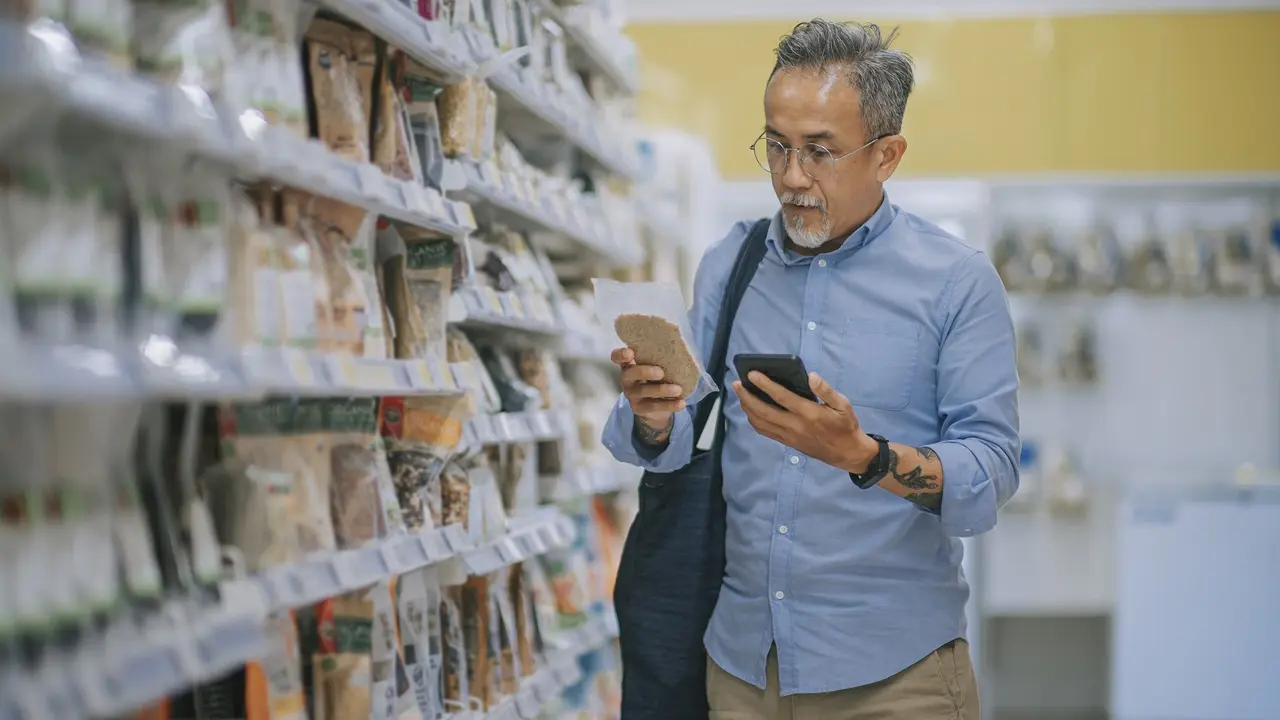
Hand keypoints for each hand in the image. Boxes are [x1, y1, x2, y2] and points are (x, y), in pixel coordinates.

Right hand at [611, 347, 686, 429]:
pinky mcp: (639, 409)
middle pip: (629, 374)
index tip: (630, 352)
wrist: (656, 409)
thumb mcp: (655, 368)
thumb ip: (659, 359)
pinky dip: (669, 405)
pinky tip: (681, 403)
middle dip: (644, 372)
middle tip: (661, 373)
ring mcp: (632, 395)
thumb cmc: (656, 380)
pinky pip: (654, 407)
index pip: (617, 358)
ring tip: (678, 389)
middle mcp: (627, 380)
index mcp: (629, 366)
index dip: (620, 355)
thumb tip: (679, 350)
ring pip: (644, 391)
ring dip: (662, 390)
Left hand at [733, 371, 877, 472]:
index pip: (781, 397)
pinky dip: (754, 421)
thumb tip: (810, 376)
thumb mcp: (843, 405)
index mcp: (808, 413)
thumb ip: (826, 390)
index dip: (764, 384)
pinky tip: (750, 411)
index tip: (751, 374)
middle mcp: (795, 425)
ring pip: (760, 423)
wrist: (847, 453)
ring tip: (741, 395)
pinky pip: (765, 432)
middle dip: (747, 396)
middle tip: (737, 384)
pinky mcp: (787, 442)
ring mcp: (789, 436)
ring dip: (747, 408)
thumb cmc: (845, 425)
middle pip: (763, 411)